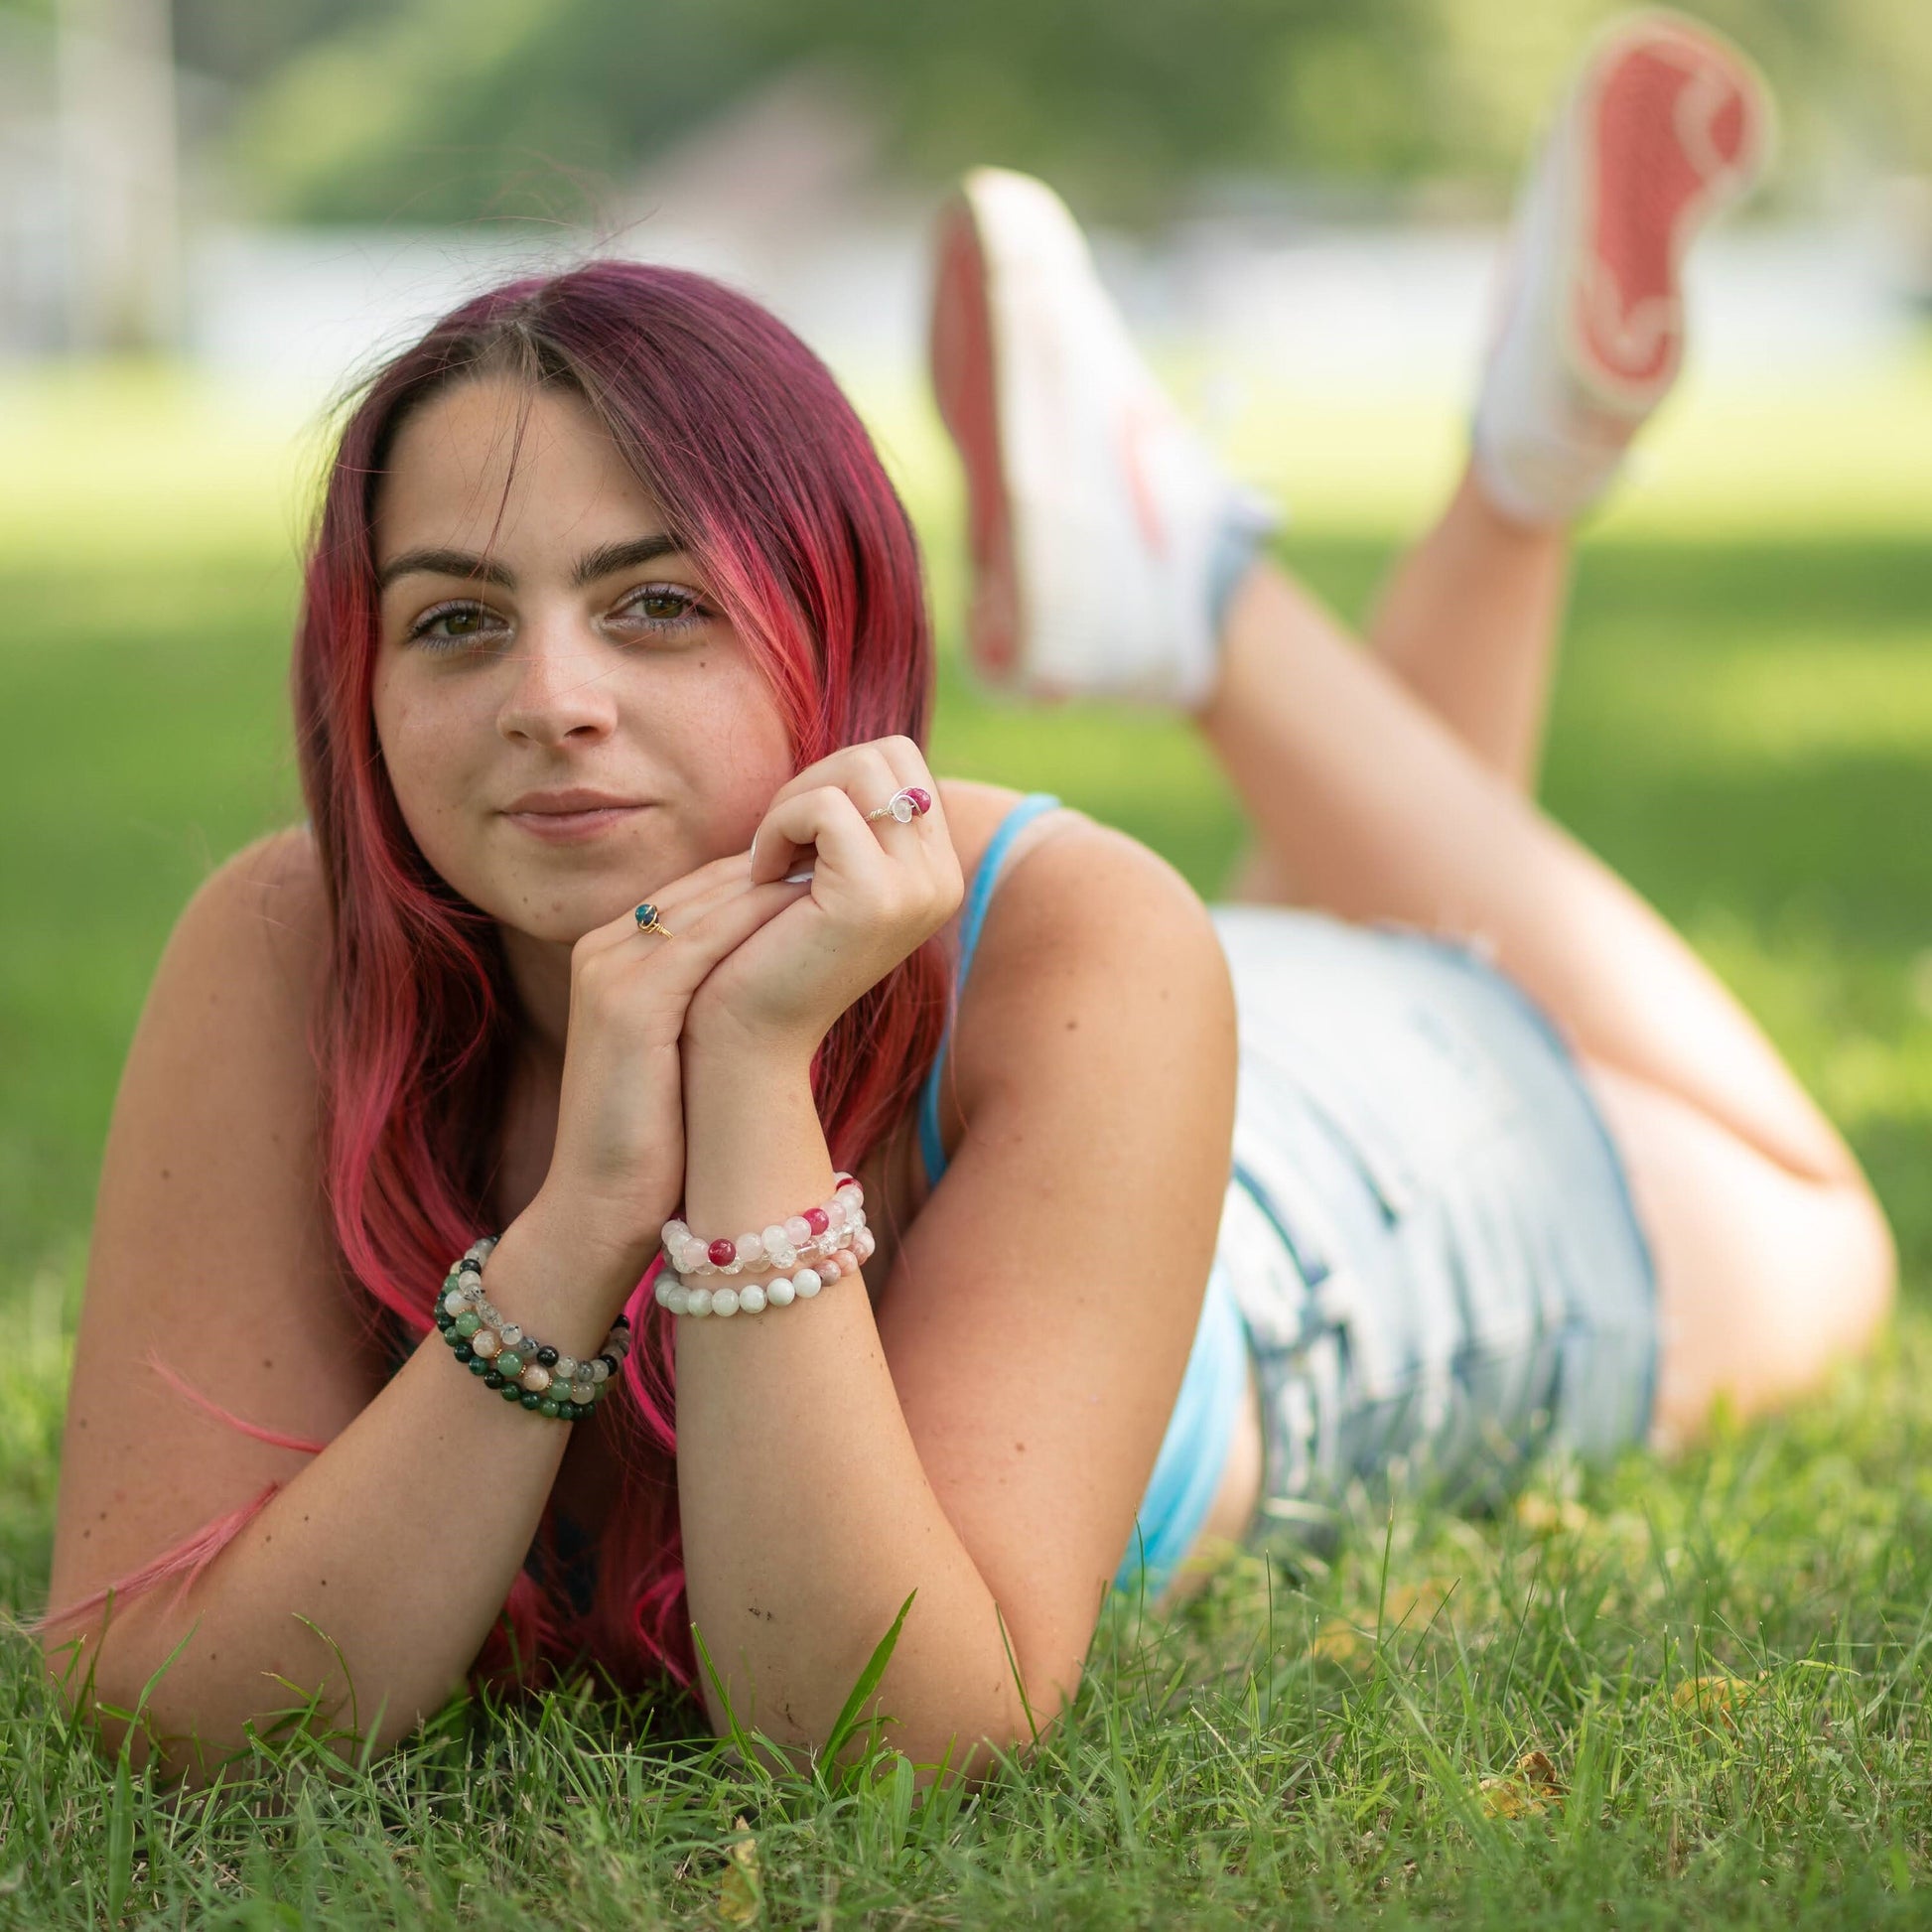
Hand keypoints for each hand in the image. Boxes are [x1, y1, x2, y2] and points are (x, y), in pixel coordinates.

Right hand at [535, 850, 811, 1266]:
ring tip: (844, 869)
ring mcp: (611, 972)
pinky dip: (758, 921)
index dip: (770, 873)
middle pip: (707, 883)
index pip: (702, 887)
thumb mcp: (678, 1045)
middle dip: (780, 865)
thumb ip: (711, 993)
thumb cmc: (655, 1134)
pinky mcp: (628, 1004)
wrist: (597, 1205)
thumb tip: (785, 961)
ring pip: (709, 900)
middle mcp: (604, 949)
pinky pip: (704, 942)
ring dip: (777, 882)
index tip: (835, 869)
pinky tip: (813, 911)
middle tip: (851, 852)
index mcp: (612, 951)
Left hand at [684, 738, 964, 1060]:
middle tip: (778, 842)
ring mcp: (916, 888)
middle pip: (887, 753)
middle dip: (817, 781)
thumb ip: (853, 820)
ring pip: (859, 768)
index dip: (835, 777)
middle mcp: (942, 879)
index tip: (797, 835)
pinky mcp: (874, 896)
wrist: (749, 1030)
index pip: (900, 759)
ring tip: (770, 858)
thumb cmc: (771, 945)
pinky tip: (761, 876)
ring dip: (794, 802)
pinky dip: (779, 827)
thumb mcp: (825, 873)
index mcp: (938, 872)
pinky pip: (825, 807)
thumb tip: (856, 756)